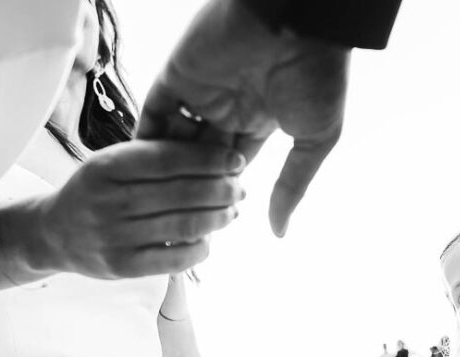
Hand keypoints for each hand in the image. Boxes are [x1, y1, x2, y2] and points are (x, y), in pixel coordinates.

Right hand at [33, 139, 244, 278]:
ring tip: (232, 212)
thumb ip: (155, 155)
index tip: (236, 161)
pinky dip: (200, 249)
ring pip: (183, 227)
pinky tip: (209, 239)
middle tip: (241, 188)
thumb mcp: (114, 162)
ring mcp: (114, 236)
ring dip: (217, 219)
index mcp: (107, 166)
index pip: (168, 159)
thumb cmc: (98, 191)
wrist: (54, 234)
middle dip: (221, 190)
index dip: (209, 159)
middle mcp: (108, 201)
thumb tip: (216, 154)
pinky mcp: (122, 267)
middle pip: (182, 194)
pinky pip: (175, 259)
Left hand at [137, 0, 348, 236]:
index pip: (230, 167)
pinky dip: (145, 143)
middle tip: (182, 226)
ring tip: (157, 209)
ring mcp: (199, 91)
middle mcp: (226, 107)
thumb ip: (294, 185)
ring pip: (173, 140)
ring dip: (166, 172)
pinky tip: (139, 177)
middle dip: (192, 191)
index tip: (215, 226)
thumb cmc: (320, 76)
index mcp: (259, 120)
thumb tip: (279, 232)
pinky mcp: (176, 75)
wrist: (300, 22)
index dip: (222, 196)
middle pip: (198, 159)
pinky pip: (153, 115)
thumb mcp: (315, 139)